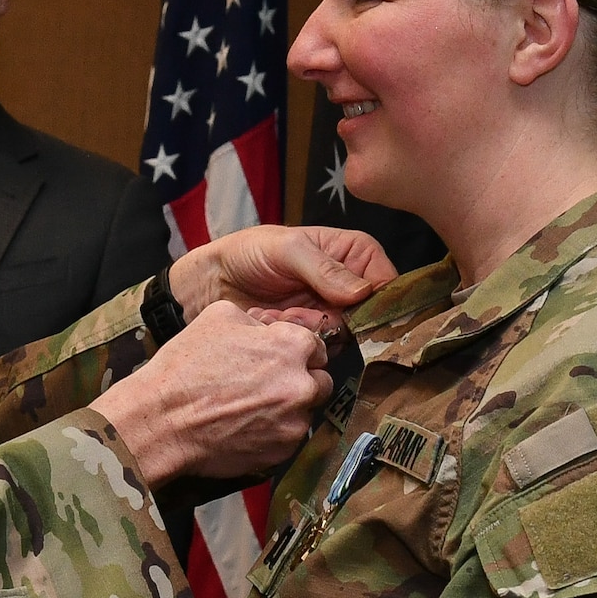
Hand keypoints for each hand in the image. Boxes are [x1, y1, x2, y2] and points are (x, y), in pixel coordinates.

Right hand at [96, 301, 329, 484]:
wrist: (162, 420)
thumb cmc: (185, 367)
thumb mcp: (218, 316)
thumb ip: (258, 320)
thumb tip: (271, 329)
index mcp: (292, 347)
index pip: (317, 347)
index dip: (297, 352)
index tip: (280, 359)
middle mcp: (302, 385)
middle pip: (320, 381)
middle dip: (300, 381)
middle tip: (268, 384)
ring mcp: (294, 423)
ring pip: (305, 413)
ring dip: (287, 409)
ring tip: (250, 407)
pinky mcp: (282, 452)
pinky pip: (287, 439)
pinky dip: (272, 433)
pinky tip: (244, 426)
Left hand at [169, 225, 393, 332]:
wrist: (211, 281)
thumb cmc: (248, 252)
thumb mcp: (286, 249)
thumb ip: (324, 269)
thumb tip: (363, 292)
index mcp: (352, 253)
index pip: (386, 279)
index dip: (378, 298)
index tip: (353, 308)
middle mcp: (348, 285)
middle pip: (369, 315)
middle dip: (334, 318)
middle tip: (301, 313)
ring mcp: (330, 313)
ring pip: (343, 335)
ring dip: (310, 330)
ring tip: (278, 315)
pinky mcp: (311, 336)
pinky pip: (319, 348)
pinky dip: (294, 339)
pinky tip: (271, 323)